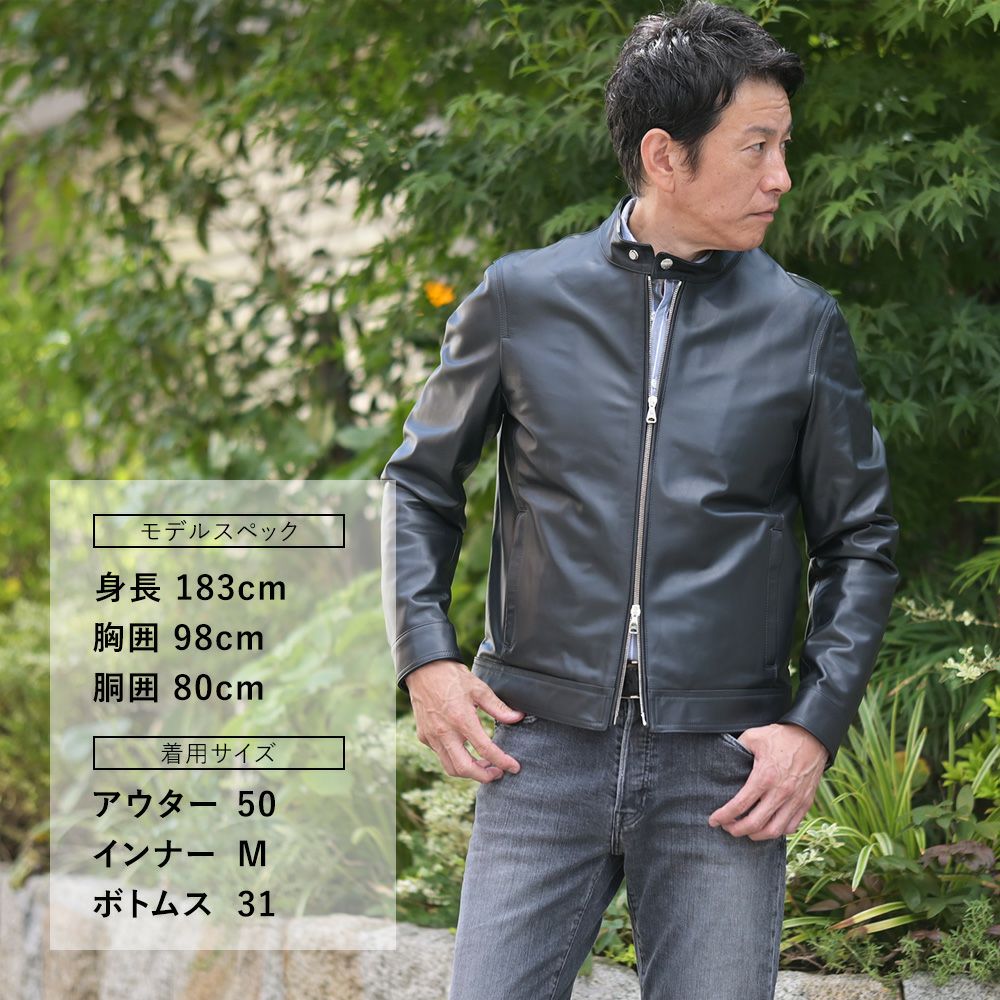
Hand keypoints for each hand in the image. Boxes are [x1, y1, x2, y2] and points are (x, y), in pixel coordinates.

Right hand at [404, 659, 525, 782]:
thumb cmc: (452, 677)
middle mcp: (444, 732)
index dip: (503, 761)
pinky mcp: (424, 737)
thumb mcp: (479, 688)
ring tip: (484, 765)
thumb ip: (498, 707)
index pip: (485, 749)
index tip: (514, 767)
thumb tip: (517, 718)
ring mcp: (432, 737)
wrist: (423, 670)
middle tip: (498, 773)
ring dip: (469, 771)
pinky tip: (465, 750)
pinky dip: (455, 759)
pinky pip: (441, 755)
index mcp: (461, 719)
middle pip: (465, 768)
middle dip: (484, 776)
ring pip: (450, 767)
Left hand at [707, 722, 828, 839]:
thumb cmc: (781, 737)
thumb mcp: (753, 737)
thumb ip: (737, 748)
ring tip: (746, 831)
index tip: (713, 820)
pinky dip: (777, 832)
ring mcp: (795, 800)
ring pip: (774, 831)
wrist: (812, 737)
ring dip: (756, 836)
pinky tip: (767, 827)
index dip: (724, 816)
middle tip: (727, 828)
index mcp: (764, 776)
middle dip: (737, 830)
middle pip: (755, 824)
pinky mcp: (805, 803)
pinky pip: (791, 826)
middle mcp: (780, 792)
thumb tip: (724, 758)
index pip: (740, 805)